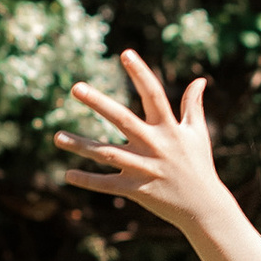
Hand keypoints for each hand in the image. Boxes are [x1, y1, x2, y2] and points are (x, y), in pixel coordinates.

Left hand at [56, 49, 227, 235]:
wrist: (204, 207)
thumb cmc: (199, 166)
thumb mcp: (198, 134)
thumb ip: (194, 106)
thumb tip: (200, 81)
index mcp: (169, 129)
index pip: (154, 95)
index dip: (141, 74)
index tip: (125, 53)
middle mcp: (154, 145)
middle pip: (123, 120)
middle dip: (99, 103)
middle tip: (76, 87)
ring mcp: (143, 168)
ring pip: (107, 154)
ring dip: (81, 146)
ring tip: (57, 137)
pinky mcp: (136, 189)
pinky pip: (108, 184)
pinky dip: (88, 181)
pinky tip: (68, 174)